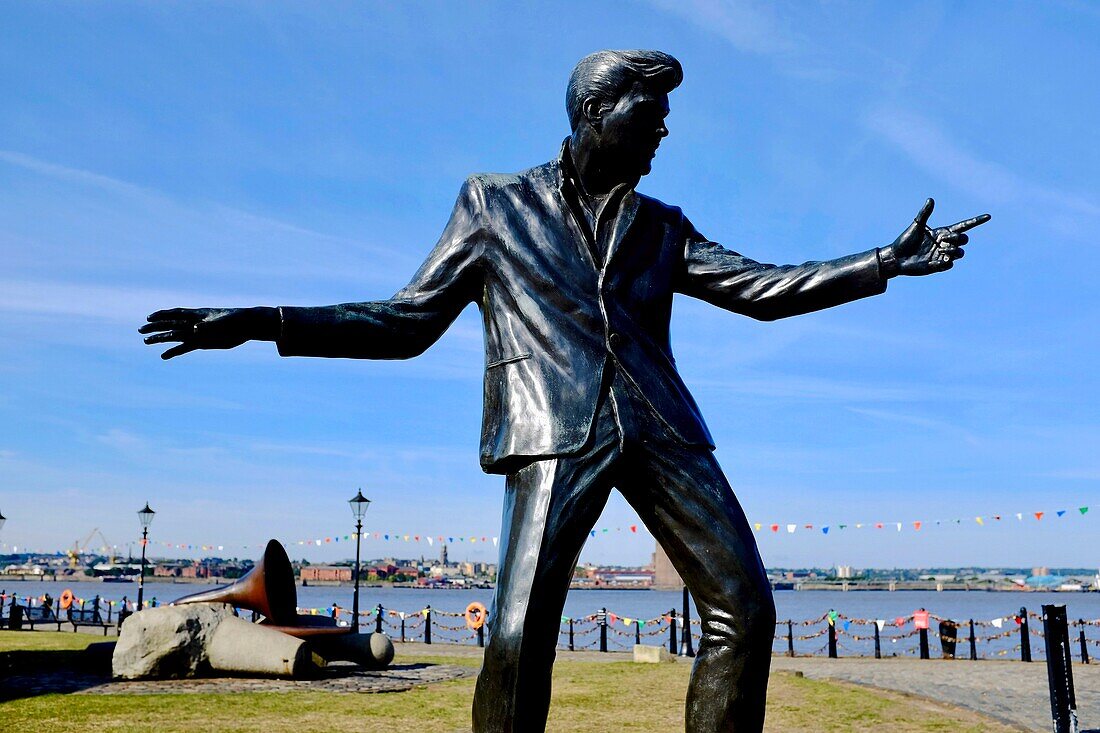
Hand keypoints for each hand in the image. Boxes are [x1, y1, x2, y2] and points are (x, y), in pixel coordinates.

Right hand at [140, 307, 278, 359]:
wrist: (247, 326)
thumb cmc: (236, 320)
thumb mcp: (222, 322)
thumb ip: (209, 325)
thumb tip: (196, 328)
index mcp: (198, 315)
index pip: (176, 314)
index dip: (162, 315)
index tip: (149, 318)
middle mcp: (194, 324)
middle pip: (171, 325)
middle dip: (156, 327)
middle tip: (140, 330)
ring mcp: (197, 334)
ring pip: (175, 336)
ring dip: (161, 339)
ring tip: (146, 342)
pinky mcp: (202, 343)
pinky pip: (185, 347)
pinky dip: (174, 351)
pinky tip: (163, 356)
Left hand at [883, 198, 989, 276]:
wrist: (896, 258)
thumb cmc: (904, 241)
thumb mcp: (916, 226)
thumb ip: (925, 214)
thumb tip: (931, 199)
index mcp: (942, 232)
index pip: (964, 226)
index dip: (976, 221)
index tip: (988, 216)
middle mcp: (944, 243)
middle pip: (964, 240)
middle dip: (958, 239)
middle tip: (943, 240)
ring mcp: (942, 255)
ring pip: (960, 253)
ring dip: (954, 251)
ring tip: (941, 250)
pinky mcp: (937, 266)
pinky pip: (949, 265)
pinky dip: (945, 263)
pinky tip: (934, 262)